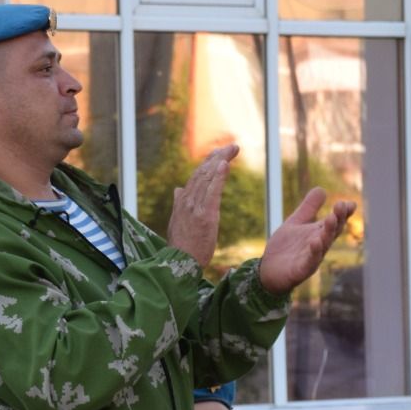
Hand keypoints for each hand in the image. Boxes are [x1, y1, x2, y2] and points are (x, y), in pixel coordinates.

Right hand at [165, 145, 237, 267]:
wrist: (180, 263)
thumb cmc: (181, 245)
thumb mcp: (177, 221)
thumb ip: (179, 204)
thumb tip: (178, 189)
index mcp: (182, 201)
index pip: (197, 175)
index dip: (209, 162)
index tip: (220, 153)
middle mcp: (187, 200)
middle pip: (203, 172)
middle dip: (218, 157)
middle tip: (233, 146)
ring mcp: (195, 207)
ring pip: (207, 178)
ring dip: (220, 161)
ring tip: (232, 150)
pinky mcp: (204, 215)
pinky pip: (212, 192)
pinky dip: (218, 177)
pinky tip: (224, 165)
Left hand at [258, 189, 355, 294]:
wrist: (268, 271)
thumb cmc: (285, 248)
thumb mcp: (295, 222)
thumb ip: (308, 208)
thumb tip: (321, 189)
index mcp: (318, 234)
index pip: (335, 222)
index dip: (343, 213)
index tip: (350, 203)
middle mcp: (319, 246)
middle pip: (332, 232)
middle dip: (338, 219)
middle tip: (341, 205)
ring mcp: (311, 259)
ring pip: (323, 246)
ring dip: (328, 233)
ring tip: (331, 218)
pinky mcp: (301, 270)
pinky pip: (310, 261)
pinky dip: (314, 252)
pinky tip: (315, 241)